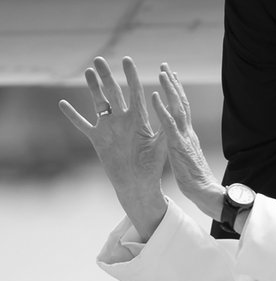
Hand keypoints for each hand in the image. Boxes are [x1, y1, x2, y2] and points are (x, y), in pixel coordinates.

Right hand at [59, 56, 167, 239]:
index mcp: (139, 119)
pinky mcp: (97, 139)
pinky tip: (63, 103)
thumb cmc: (152, 166)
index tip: (127, 60)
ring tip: (88, 71)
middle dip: (106, 76)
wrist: (137, 184)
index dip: (131, 76)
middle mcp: (123, 120)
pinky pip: (83, 124)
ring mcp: (109, 128)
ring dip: (93, 88)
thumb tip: (171, 111)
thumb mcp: (160, 146)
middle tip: (99, 59)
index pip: (135, 92)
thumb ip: (164, 128)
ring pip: (99, 103)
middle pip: (113, 93)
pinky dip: (73, 115)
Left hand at [151, 63, 223, 220]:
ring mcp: (184, 136)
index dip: (177, 92)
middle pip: (181, 102)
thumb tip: (180, 139)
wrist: (204, 190)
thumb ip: (183, 144)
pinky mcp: (178, 144)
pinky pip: (168, 124)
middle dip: (173, 83)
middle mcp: (187, 131)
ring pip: (177, 107)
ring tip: (162, 73)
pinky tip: (153, 97)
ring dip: (169, 89)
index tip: (171, 77)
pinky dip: (161, 109)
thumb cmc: (194, 177)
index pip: (183, 108)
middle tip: (165, 66)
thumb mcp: (186, 157)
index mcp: (187, 134)